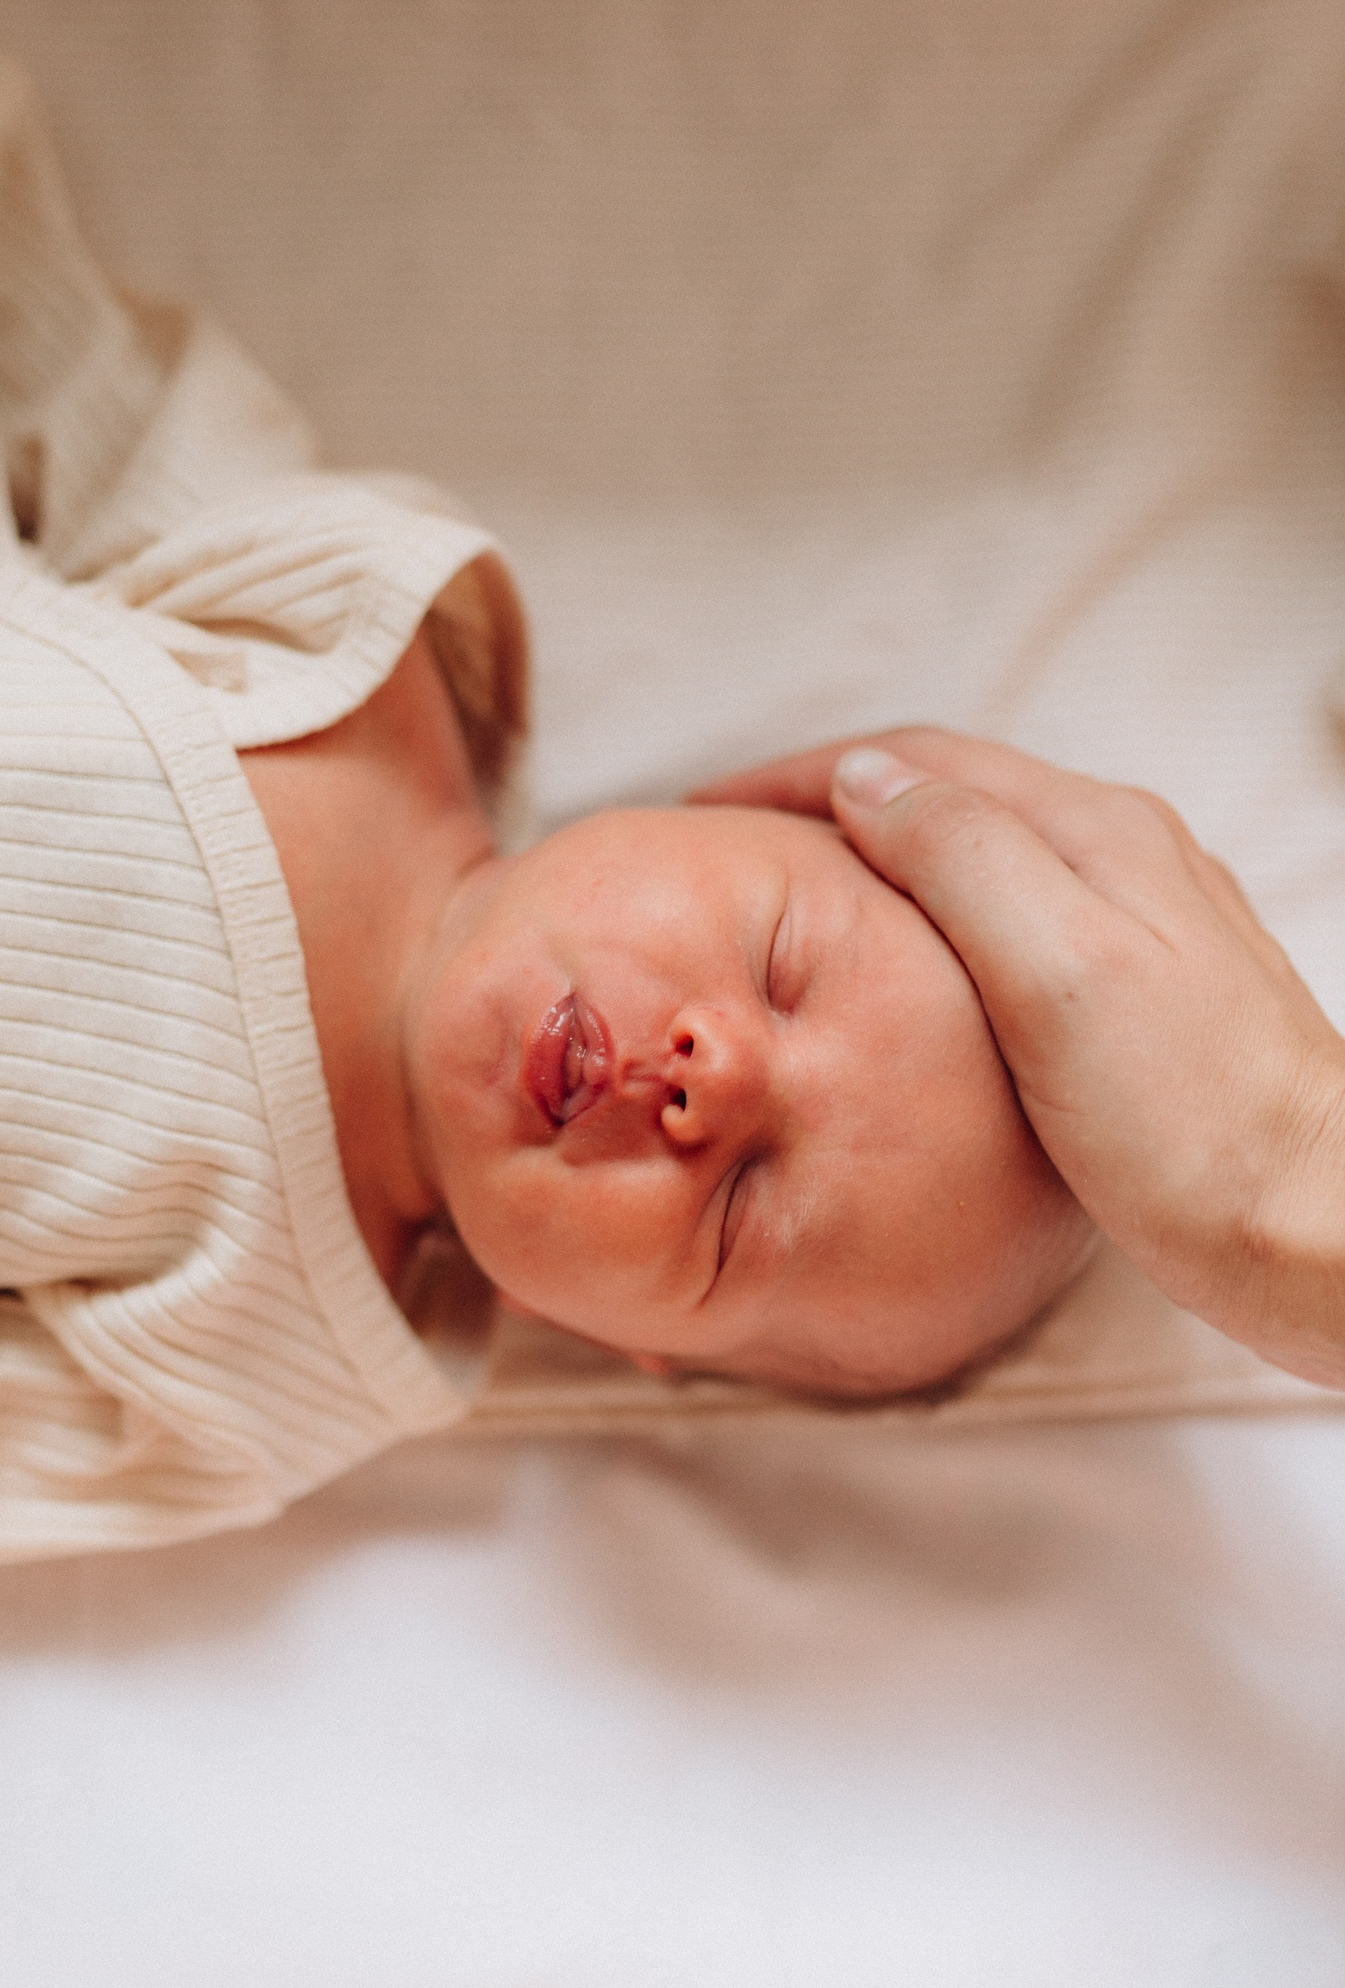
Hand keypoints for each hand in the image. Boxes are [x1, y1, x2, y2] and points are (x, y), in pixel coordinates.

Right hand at [690, 727, 1344, 1387]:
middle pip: (952, 796)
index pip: (918, 760)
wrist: (1324, 1227)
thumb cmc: (1192, 1121)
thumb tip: (864, 776)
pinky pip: (1019, 926)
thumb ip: (962, 856)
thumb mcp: (1056, 972)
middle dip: (832, 809)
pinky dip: (938, 929)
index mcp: (1094, 832)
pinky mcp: (1154, 1000)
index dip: (800, 776)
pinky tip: (912, 987)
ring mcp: (1147, 926)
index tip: (704, 813)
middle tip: (732, 858)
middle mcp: (1126, 856)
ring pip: (986, 860)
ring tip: (798, 911)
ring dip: (884, 865)